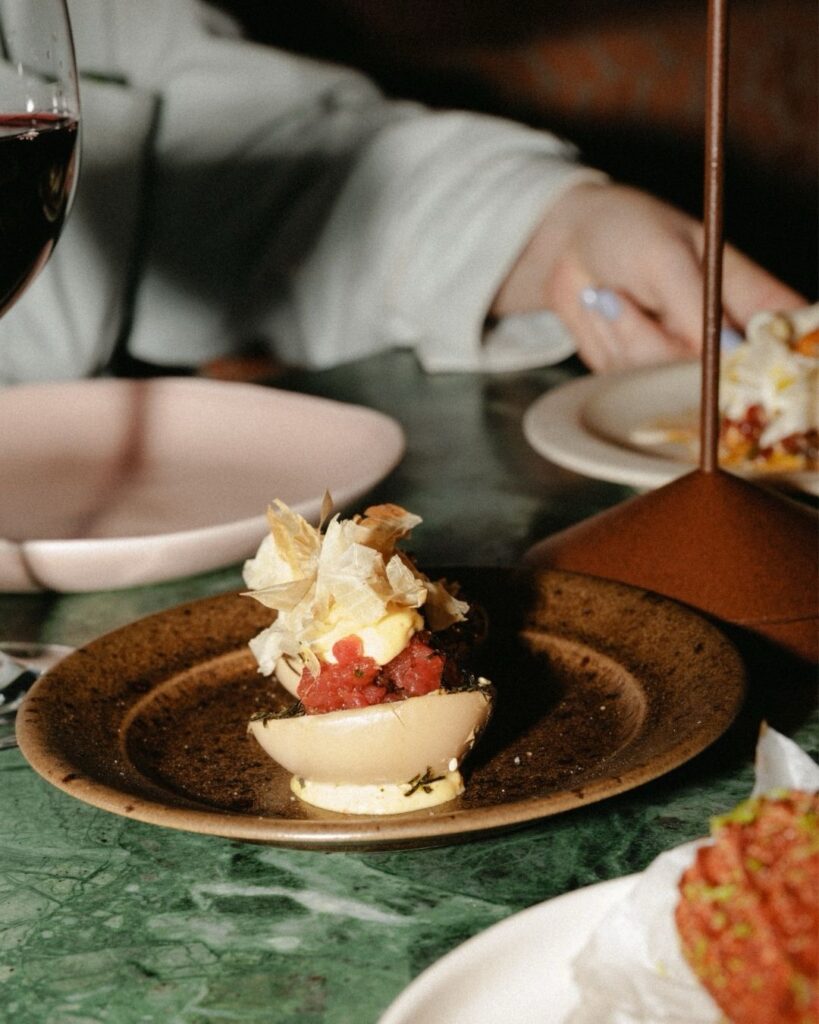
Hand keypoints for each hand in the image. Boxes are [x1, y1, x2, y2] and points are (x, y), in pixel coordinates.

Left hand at [491, 182, 806, 371]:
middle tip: (638, 298)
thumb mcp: (666, 257)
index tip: (722, 355)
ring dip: (629, 337)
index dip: (771, 364)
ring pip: (666, 383)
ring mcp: (684, 363)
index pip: (789, 341)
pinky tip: (606, 314)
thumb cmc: (628, 232)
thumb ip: (698, 305)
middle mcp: (725, 339)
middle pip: (720, 379)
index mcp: (754, 300)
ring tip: (615, 295)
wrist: (567, 245)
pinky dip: (610, 347)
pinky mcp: (646, 378)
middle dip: (665, 345)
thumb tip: (730, 349)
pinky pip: (630, 383)